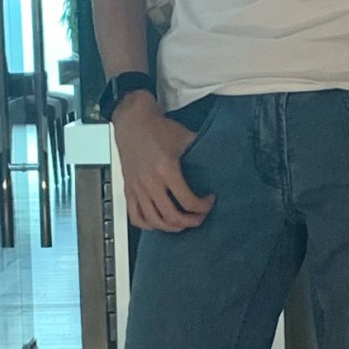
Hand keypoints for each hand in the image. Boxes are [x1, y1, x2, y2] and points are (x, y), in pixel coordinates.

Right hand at [113, 93, 214, 232]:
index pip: (188, 201)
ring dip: (172, 227)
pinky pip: (136, 217)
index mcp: (166, 170)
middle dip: (190, 221)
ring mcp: (137, 188)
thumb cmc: (158, 128)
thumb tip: (219, 159)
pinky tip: (159, 222)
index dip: (203, 207)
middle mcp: (150, 182)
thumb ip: (201, 150)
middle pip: (172, 216)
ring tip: (182, 222)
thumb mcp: (185, 137)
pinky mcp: (128, 190)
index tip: (208, 201)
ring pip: (155, 221)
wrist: (133, 120)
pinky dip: (148, 225)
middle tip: (199, 217)